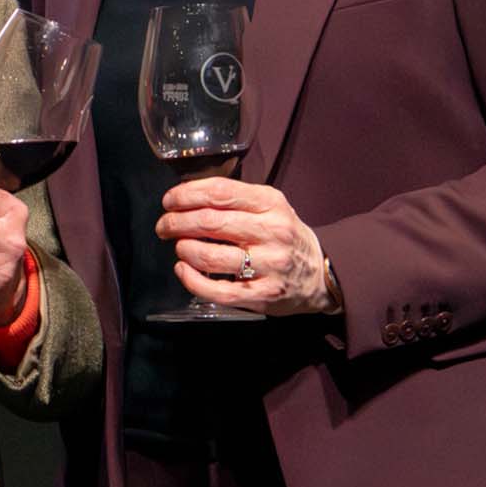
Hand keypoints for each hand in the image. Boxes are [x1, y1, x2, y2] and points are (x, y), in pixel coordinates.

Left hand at [156, 178, 334, 315]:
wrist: (321, 274)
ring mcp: (269, 265)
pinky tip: (183, 271)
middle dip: (176, 222)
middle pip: (209, 222)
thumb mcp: (270, 207)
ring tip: (179, 247)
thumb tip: (186, 195)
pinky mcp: (263, 294)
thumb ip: (235, 199)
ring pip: (210, 256)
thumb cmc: (284, 236)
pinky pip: (217, 290)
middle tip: (164, 226)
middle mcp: (272, 232)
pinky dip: (191, 280)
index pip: (220, 192)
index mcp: (271, 204)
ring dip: (183, 249)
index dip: (186, 195)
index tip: (169, 201)